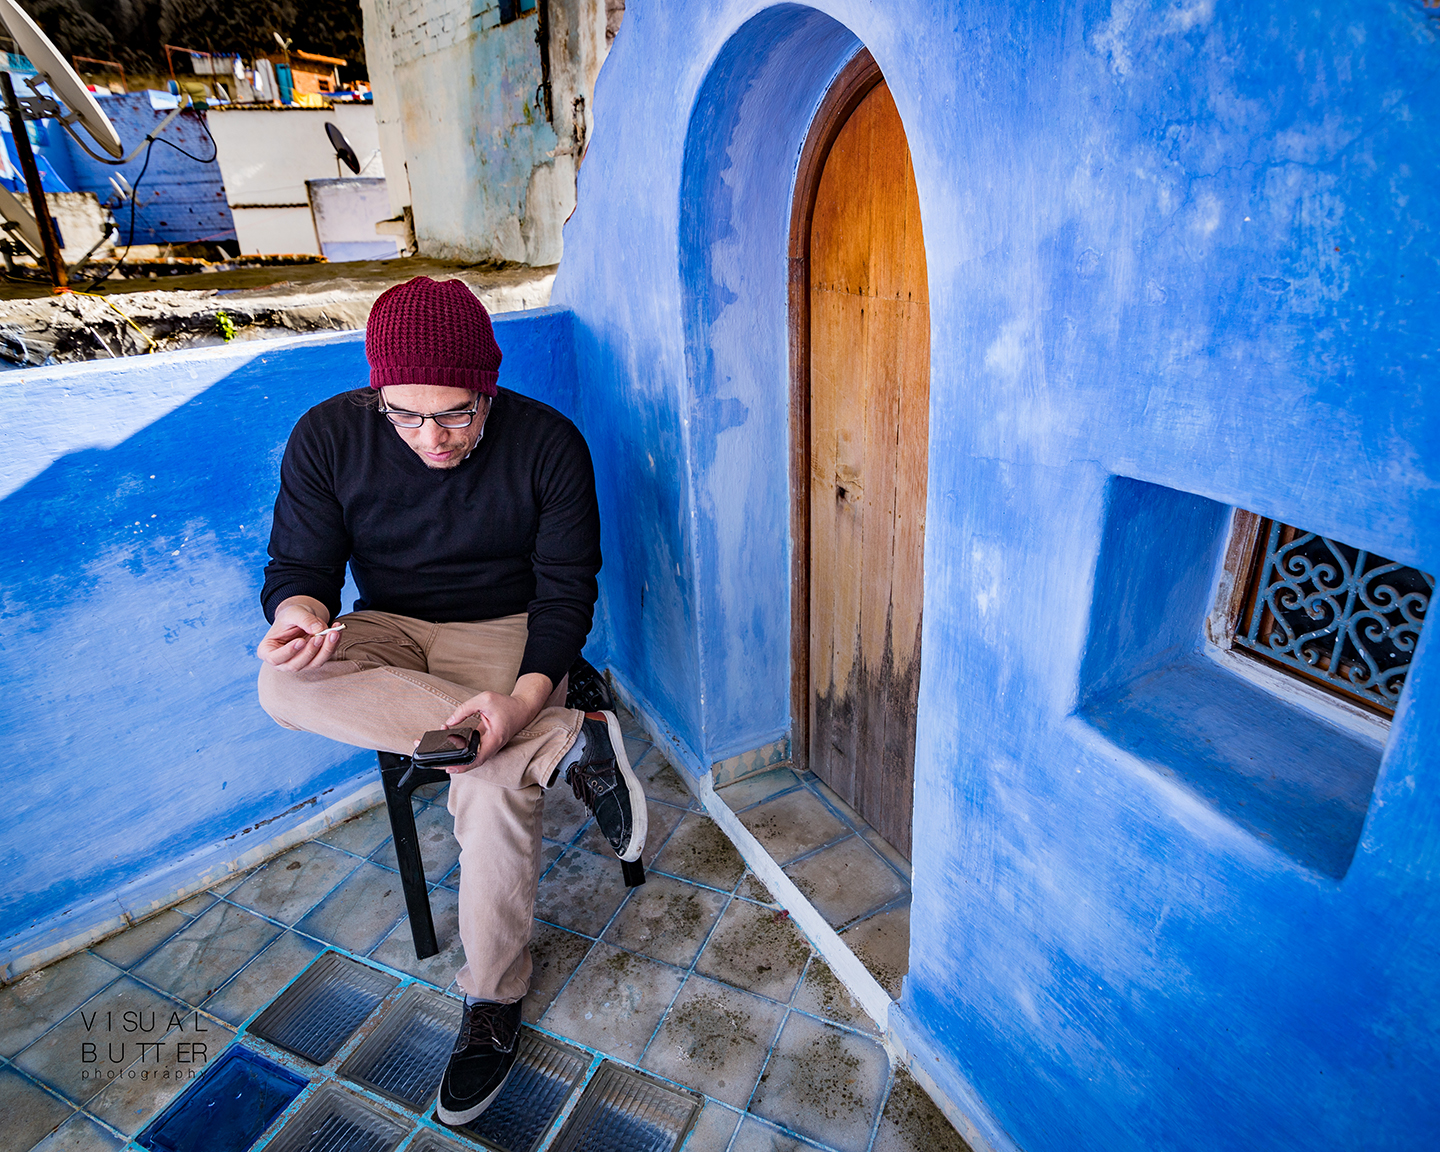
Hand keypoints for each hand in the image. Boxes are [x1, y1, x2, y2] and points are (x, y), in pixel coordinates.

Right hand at [258, 597, 339, 671]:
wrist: (301, 617)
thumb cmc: (291, 616)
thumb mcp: (294, 612)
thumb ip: (304, 619)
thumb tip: (318, 630)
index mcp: (268, 651)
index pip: (275, 658)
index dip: (288, 652)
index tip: (300, 641)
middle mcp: (283, 662)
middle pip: (296, 664)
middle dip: (310, 651)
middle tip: (320, 636)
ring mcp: (300, 663)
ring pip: (314, 663)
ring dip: (326, 649)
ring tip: (333, 632)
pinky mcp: (315, 660)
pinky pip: (326, 656)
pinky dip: (333, 644)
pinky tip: (337, 630)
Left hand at [432, 672, 553, 772]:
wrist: (522, 708)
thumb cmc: (507, 704)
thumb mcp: (485, 699)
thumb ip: (465, 709)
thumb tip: (449, 722)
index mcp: (494, 739)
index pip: (477, 759)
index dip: (462, 766)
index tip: (448, 768)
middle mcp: (491, 746)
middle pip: (470, 761)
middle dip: (451, 762)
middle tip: (433, 760)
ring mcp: (488, 746)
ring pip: (469, 756)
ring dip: (453, 752)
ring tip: (436, 743)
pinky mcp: (485, 742)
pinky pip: (470, 748)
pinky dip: (458, 745)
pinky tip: (447, 736)